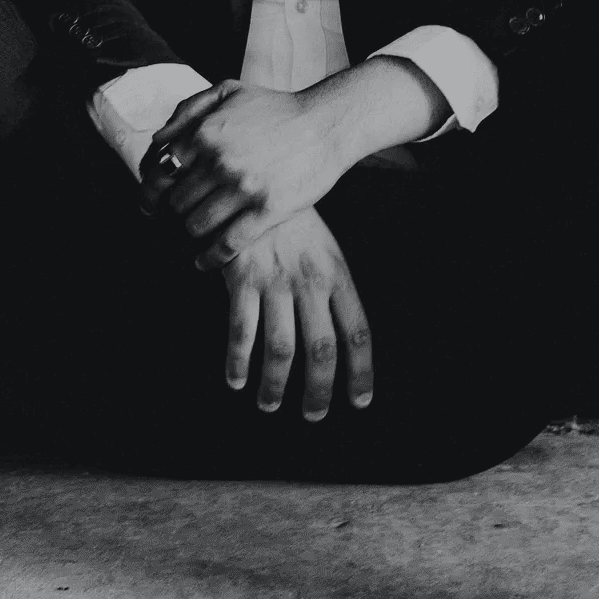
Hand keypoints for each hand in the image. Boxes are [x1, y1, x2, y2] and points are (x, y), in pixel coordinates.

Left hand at [138, 79, 346, 244]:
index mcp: (205, 133)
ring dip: (193, 232)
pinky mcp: (267, 210)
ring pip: (196, 225)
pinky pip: (226, 244)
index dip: (150, 193)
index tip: (151, 205)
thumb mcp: (229, 91)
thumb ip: (188, 110)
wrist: (327, 123)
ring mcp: (243, 187)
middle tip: (181, 216)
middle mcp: (219, 161)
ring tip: (199, 231)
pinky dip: (209, 258)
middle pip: (176, 202)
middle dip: (175, 212)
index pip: (159, 173)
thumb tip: (158, 142)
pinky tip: (204, 262)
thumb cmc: (277, 108)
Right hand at [220, 206, 372, 419]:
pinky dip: (238, 361)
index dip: (361, 371)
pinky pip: (241, 331)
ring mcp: (275, 282)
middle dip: (318, 390)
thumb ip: (333, 289)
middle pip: (322, 349)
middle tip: (313, 415)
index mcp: (338, 274)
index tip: (360, 401)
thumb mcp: (325, 248)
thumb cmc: (292, 222)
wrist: (255, 183)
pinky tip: (236, 380)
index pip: (358, 331)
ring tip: (270, 406)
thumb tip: (342, 338)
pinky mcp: (242, 279)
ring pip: (281, 349)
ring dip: (275, 385)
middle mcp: (310, 282)